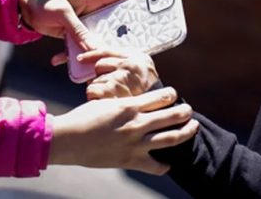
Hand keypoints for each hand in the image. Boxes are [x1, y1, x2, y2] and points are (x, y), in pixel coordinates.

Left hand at [17, 0, 149, 55]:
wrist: (24, 11)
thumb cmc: (44, 4)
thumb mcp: (62, 15)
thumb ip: (79, 31)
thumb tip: (94, 48)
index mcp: (94, 0)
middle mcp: (93, 13)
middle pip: (117, 22)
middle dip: (128, 31)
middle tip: (144, 39)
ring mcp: (85, 26)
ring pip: (100, 40)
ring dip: (100, 51)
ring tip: (103, 62)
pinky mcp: (75, 36)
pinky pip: (81, 49)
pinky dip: (75, 58)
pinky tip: (65, 64)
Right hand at [48, 87, 198, 174]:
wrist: (68, 139)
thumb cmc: (83, 117)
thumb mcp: (106, 102)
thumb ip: (124, 103)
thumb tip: (135, 102)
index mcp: (129, 106)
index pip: (160, 97)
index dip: (170, 95)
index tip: (173, 94)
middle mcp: (136, 124)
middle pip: (171, 116)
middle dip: (184, 112)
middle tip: (189, 110)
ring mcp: (135, 144)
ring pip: (170, 138)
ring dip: (185, 132)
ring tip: (193, 127)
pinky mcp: (130, 160)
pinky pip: (155, 166)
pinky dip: (164, 165)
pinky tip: (168, 163)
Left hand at [79, 49, 158, 99]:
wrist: (161, 111)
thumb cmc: (149, 92)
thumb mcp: (143, 69)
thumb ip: (124, 60)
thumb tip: (99, 54)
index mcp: (137, 57)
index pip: (108, 50)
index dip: (91, 54)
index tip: (81, 58)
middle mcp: (130, 66)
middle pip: (99, 65)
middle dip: (101, 76)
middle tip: (111, 87)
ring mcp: (121, 79)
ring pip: (95, 80)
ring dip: (99, 89)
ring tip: (112, 97)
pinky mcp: (112, 94)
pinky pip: (92, 91)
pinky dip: (95, 98)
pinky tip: (106, 102)